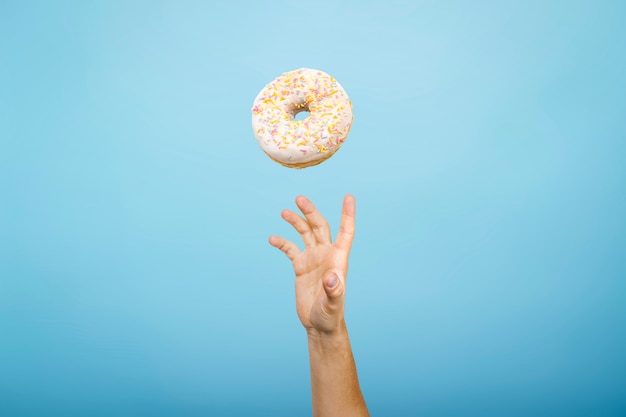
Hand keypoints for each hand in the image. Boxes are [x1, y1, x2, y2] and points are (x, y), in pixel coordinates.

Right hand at [269, 195, 355, 334]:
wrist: (319, 325)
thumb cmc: (330, 315)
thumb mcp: (333, 304)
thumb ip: (334, 290)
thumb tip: (332, 278)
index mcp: (338, 259)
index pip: (345, 232)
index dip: (347, 214)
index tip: (349, 197)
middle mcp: (326, 255)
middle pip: (320, 226)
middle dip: (310, 212)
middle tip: (299, 199)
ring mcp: (313, 259)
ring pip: (305, 233)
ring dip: (296, 221)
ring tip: (284, 212)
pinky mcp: (301, 267)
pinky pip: (291, 249)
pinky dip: (282, 242)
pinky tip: (272, 239)